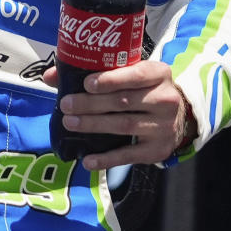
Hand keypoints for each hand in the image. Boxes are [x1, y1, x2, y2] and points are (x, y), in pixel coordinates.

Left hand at [47, 60, 196, 169]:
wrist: (179, 116)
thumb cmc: (144, 89)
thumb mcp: (131, 73)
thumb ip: (96, 71)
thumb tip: (50, 75)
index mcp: (158, 73)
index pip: (135, 74)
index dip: (111, 80)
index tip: (87, 84)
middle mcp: (165, 99)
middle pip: (124, 102)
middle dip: (91, 104)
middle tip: (66, 105)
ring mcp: (163, 127)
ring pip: (123, 126)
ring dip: (94, 125)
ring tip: (70, 123)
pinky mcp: (157, 150)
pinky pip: (129, 155)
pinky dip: (106, 159)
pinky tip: (87, 159)